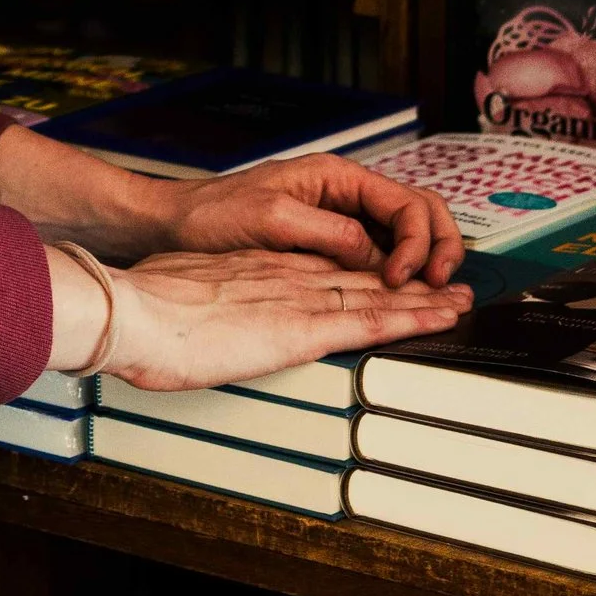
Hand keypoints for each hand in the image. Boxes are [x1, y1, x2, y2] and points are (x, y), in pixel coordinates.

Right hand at [71, 244, 470, 394]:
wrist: (134, 312)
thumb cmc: (141, 310)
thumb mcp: (177, 294)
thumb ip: (198, 302)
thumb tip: (188, 318)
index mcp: (255, 268)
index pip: (320, 268)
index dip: (357, 271)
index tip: (381, 277)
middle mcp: (286, 275)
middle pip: (360, 276)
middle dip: (404, 281)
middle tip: (442, 283)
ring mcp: (299, 298)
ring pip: (379, 294)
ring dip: (424, 297)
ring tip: (461, 299)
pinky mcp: (305, 327)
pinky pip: (374, 320)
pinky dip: (414, 317)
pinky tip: (442, 317)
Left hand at [156, 154, 466, 289]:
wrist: (173, 225)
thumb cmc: (211, 214)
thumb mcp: (272, 219)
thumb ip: (328, 232)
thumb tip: (376, 255)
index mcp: (337, 177)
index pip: (407, 203)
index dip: (417, 242)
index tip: (402, 277)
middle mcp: (344, 195)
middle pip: (419, 215)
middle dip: (439, 248)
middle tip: (442, 287)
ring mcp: (338, 220)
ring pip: (403, 238)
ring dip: (424, 264)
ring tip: (431, 297)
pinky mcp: (325, 246)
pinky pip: (374, 257)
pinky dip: (395, 276)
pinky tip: (399, 300)